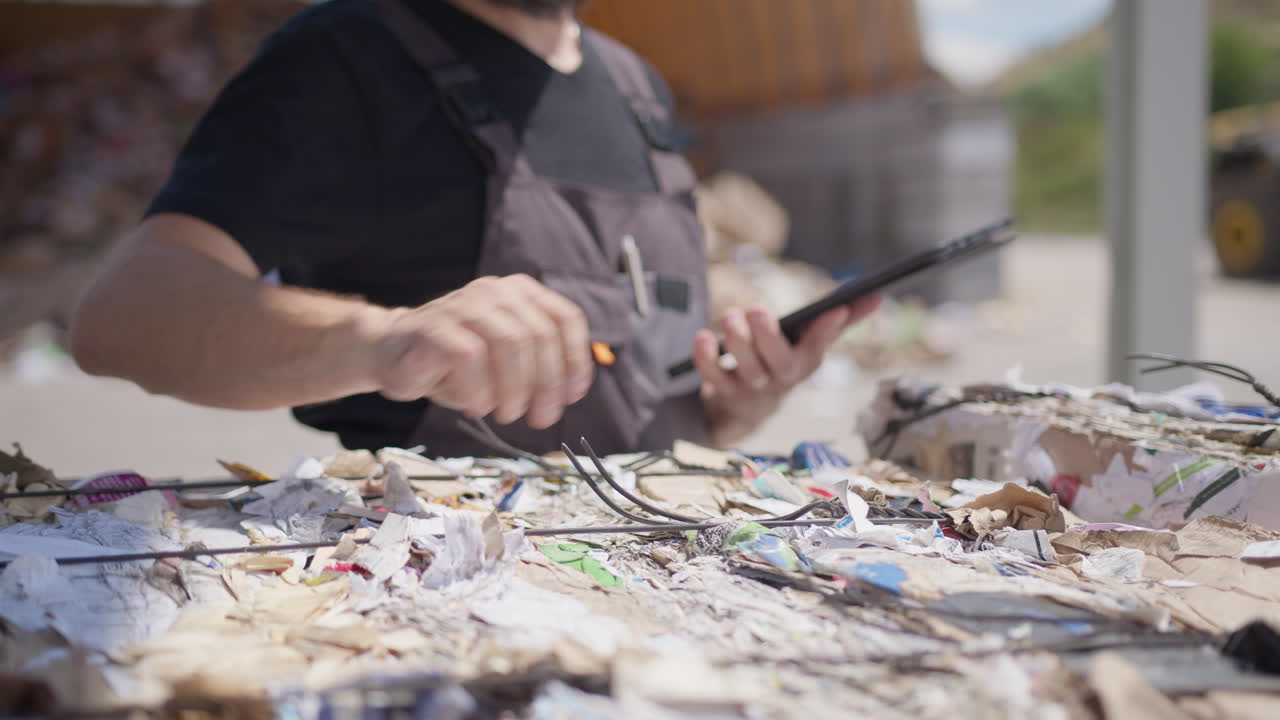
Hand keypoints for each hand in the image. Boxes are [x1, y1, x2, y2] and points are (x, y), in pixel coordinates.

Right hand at [373, 274, 592, 428]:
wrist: (393, 353)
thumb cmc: (455, 361)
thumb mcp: (506, 361)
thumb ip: (539, 366)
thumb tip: (570, 390)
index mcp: (519, 293)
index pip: (564, 318)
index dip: (575, 359)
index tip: (572, 395)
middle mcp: (493, 291)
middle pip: (540, 334)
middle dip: (546, 384)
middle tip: (539, 418)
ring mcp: (462, 305)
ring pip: (509, 342)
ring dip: (514, 388)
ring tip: (507, 413)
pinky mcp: (432, 326)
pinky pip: (468, 356)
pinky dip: (479, 389)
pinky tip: (476, 404)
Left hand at [693, 295, 880, 446]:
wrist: (746, 409)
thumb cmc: (781, 362)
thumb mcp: (809, 343)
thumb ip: (839, 321)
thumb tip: (877, 295)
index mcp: (806, 362)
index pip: (820, 346)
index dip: (829, 330)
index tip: (836, 308)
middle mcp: (782, 378)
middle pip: (779, 362)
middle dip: (768, 336)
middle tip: (757, 309)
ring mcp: (753, 389)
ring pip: (747, 368)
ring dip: (737, 340)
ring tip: (731, 316)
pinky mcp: (724, 393)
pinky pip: (713, 377)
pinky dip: (706, 358)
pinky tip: (702, 338)